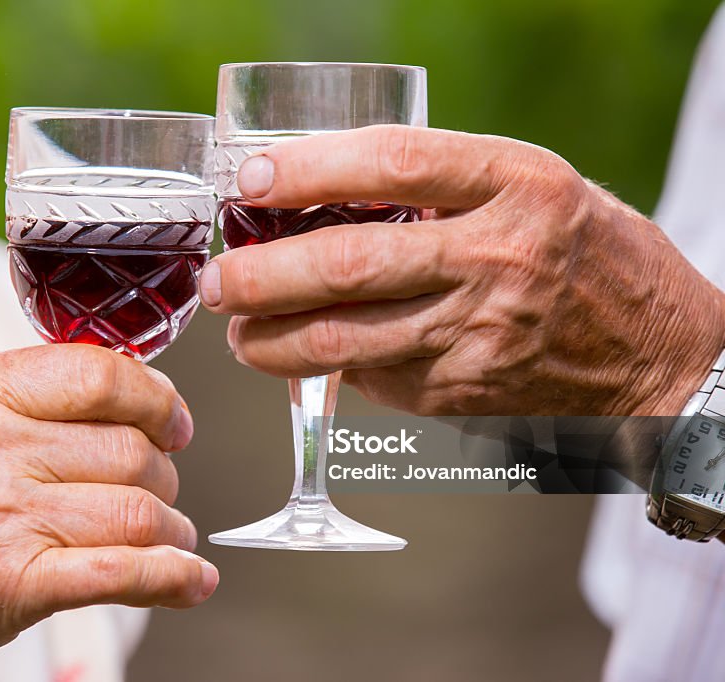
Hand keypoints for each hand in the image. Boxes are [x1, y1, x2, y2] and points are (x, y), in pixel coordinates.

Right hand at [0, 345, 215, 680]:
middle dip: (163, 473)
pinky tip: (191, 579)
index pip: (99, 374)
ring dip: (171, 528)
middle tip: (160, 490)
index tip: (172, 422)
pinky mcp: (9, 584)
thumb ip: (21, 400)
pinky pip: (121, 571)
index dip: (156, 399)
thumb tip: (120, 399)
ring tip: (170, 538)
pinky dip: (172, 577)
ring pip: (136, 509)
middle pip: (128, 448)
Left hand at [200, 125, 724, 415]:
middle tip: (218, 282)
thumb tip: (326, 196)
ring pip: (345, 340)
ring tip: (238, 332)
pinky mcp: (464, 392)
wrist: (659, 357)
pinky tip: (305, 357)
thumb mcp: (533, 188)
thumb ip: (444, 186)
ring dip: (272, 340)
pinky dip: (327, 368)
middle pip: (350, 263)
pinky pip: (373, 378)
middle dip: (262, 276)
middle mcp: (497, 257)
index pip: (395, 163)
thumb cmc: (588, 255)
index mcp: (518, 184)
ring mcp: (479, 332)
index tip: (252, 182)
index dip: (311, 169)